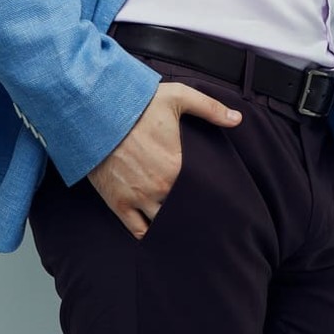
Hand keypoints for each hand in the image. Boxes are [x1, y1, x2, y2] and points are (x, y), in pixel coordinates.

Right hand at [85, 81, 240, 238]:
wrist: (95, 111)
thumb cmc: (136, 104)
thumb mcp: (178, 97)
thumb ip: (210, 108)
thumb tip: (238, 119)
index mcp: (178, 167)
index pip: (201, 193)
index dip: (206, 196)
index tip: (213, 199)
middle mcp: (160, 188)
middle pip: (183, 212)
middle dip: (191, 214)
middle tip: (199, 216)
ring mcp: (138, 198)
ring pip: (163, 224)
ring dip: (171, 226)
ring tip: (181, 227)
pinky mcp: (118, 203)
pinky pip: (137, 230)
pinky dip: (149, 235)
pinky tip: (157, 234)